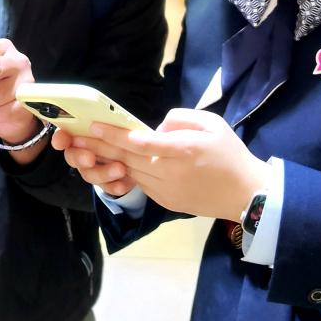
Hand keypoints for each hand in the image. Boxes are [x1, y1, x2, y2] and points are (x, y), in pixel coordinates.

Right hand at [51, 127, 135, 196]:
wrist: (140, 152)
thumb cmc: (124, 131)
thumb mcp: (117, 122)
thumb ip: (107, 121)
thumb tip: (101, 118)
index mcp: (82, 131)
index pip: (64, 134)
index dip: (60, 138)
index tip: (60, 142)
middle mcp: (83, 150)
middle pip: (72, 156)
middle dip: (79, 157)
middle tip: (90, 158)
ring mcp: (94, 168)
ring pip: (89, 174)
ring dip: (103, 172)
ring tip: (120, 169)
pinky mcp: (107, 182)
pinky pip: (106, 187)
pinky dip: (115, 186)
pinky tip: (125, 182)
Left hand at [62, 108, 268, 220]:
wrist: (246, 195)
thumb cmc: (230, 154)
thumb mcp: (212, 123)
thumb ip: (180, 118)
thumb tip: (155, 127)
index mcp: (183, 150)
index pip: (141, 142)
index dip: (115, 134)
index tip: (94, 125)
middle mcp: (170, 172)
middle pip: (127, 157)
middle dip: (98, 146)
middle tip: (73, 136)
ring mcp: (165, 190)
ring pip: (129, 171)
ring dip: (104, 160)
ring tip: (82, 149)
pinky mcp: (164, 202)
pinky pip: (138, 183)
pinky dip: (121, 172)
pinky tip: (105, 163)